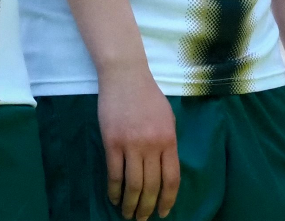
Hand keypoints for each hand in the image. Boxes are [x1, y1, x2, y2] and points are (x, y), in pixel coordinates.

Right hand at [96, 63, 179, 220]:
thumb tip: (165, 167)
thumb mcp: (167, 118)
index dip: (168, 198)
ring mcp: (132, 145)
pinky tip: (114, 199)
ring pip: (133, 184)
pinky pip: (114, 174)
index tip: (164, 212)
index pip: (172, 177)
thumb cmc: (148, 97)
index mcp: (169, 139)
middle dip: (148, 207)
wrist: (126, 77)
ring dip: (131, 204)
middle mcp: (153, 145)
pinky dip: (114, 190)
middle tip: (143, 220)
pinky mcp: (112, 143)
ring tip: (128, 215)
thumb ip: (167, 142)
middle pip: (152, 185)